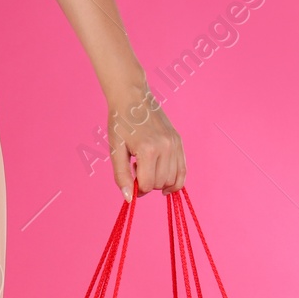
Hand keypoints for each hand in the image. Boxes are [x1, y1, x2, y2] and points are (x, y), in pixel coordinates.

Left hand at [104, 82, 185, 198]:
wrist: (132, 98)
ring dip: (159, 182)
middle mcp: (166, 147)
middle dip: (147, 184)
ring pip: (173, 179)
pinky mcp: (179, 141)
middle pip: (160, 184)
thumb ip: (121, 176)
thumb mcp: (115, 151)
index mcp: (148, 150)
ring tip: (148, 167)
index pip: (147, 185)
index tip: (130, 180)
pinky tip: (165, 184)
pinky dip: (176, 180)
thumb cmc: (120, 123)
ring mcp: (175, 144)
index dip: (137, 189)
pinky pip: (183, 170)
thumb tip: (129, 199)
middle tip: (137, 170)